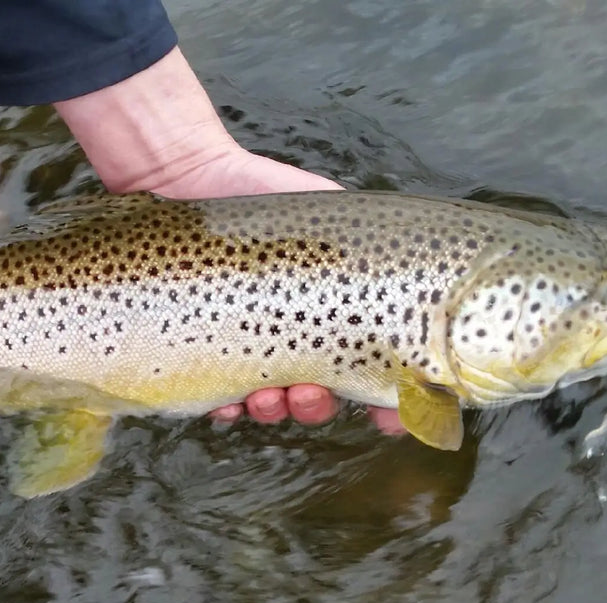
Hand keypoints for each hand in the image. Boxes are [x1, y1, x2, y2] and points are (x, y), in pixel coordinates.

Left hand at [54, 48, 403, 433]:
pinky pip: (215, 396)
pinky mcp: (202, 349)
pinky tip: (228, 403)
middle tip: (310, 394)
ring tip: (267, 396)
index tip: (392, 416)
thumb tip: (414, 288)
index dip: (387, 402)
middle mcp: (292, 338)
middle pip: (318, 397)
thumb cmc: (268, 199)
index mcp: (332, 317)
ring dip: (275, 410)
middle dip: (317, 406)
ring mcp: (247, 346)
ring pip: (269, 403)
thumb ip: (370, 252)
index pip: (370, 371)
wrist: (192, 181)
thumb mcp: (335, 218)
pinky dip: (227, 408)